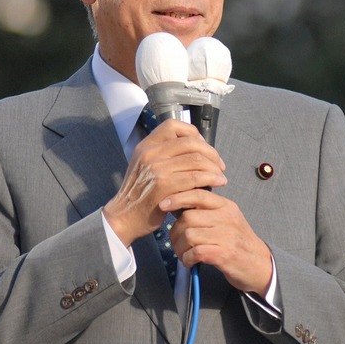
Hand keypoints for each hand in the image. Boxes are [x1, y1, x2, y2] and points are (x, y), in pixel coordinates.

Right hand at [102, 119, 226, 246]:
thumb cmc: (141, 194)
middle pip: (191, 142)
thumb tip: (195, 147)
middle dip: (211, 153)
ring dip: (214, 168)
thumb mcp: (146, 166)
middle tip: (219, 165)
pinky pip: (195, 177)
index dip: (193, 133)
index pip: (173, 125)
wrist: (124, 217)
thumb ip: (164, 155)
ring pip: (196, 159)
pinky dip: (211, 179)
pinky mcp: (163, 185)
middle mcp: (150, 153)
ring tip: (221, 177)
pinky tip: (217, 184)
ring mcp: (156, 168)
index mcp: (146, 145)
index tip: (203, 147)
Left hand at [164, 191, 273, 296]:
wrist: (260, 265)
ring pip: (189, 235)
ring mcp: (226, 236)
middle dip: (176, 232)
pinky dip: (187, 258)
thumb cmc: (238, 243)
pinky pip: (195, 252)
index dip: (177, 197)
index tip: (163, 204)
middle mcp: (227, 218)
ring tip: (184, 254)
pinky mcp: (224, 254)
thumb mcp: (226, 220)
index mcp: (226, 206)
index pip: (198, 194)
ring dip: (180, 248)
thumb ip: (205, 211)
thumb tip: (176, 206)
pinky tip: (191, 261)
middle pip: (188, 217)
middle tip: (177, 243)